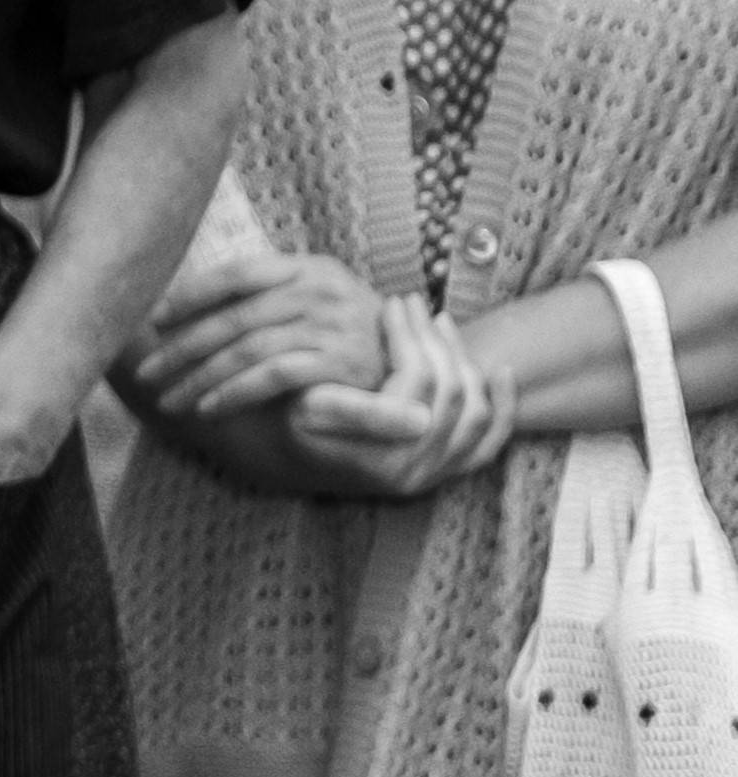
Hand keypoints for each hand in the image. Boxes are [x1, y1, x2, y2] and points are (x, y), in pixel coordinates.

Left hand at [134, 250, 387, 417]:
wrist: (417, 372)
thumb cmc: (350, 340)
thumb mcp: (312, 305)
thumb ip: (266, 300)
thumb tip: (185, 307)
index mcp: (308, 267)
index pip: (235, 273)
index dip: (189, 296)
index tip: (154, 321)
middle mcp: (321, 289)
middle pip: (234, 316)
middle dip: (182, 348)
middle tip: (147, 372)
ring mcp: (333, 324)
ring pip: (246, 349)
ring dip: (200, 377)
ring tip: (170, 399)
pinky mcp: (340, 362)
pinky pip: (272, 375)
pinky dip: (235, 392)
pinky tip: (209, 408)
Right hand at [281, 295, 512, 498]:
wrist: (275, 453)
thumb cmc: (280, 421)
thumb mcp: (305, 413)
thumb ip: (357, 413)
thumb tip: (420, 417)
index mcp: (387, 457)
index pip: (419, 381)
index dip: (408, 334)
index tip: (391, 301)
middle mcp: (418, 472)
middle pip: (452, 392)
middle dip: (434, 339)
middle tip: (411, 302)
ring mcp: (434, 474)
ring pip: (476, 412)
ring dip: (461, 361)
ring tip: (437, 322)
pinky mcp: (441, 472)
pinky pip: (487, 443)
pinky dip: (502, 408)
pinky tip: (500, 371)